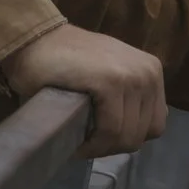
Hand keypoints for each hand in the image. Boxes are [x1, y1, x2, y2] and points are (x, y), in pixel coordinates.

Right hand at [0, 23, 168, 156]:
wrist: (34, 40)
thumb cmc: (66, 62)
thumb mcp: (109, 74)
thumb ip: (130, 98)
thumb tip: (142, 129)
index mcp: (152, 71)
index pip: (154, 126)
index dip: (126, 138)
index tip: (99, 138)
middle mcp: (149, 72)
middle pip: (142, 135)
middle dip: (112, 146)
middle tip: (85, 141)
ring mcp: (132, 76)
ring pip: (127, 137)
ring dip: (100, 147)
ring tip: (79, 140)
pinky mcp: (111, 82)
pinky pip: (110, 131)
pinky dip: (92, 144)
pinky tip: (77, 141)